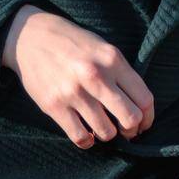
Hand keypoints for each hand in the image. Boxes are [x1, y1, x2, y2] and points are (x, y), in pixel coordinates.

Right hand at [1, 5, 154, 147]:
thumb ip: (120, 73)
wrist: (30, 37)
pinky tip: (87, 133)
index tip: (143, 123)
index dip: (148, 117)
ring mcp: (74, 93)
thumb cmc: (72, 44)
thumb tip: (138, 105)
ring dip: (107, 134)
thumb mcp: (102, 47)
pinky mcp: (54, 106)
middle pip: (130, 118)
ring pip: (106, 132)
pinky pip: (80, 137)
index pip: (144, 98)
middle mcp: (95, 76)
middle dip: (132, 130)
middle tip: (126, 130)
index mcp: (112, 60)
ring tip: (102, 126)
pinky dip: (87, 141)